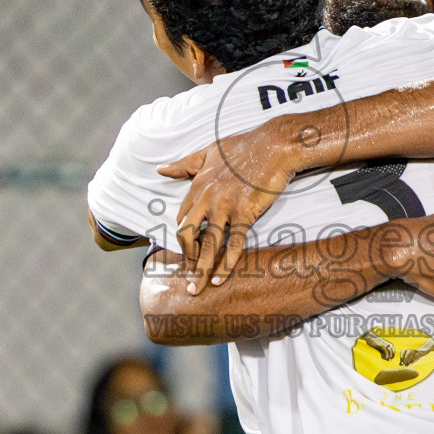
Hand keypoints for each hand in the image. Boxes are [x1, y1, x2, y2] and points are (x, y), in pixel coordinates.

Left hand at [158, 119, 304, 291]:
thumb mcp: (209, 151)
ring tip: (195, 288)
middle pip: (188, 235)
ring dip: (200, 270)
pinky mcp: (245, 213)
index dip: (184, 237)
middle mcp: (207, 198)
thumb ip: (184, 164)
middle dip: (186, 259)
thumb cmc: (244, 146)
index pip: (183, 218)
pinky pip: (233, 244)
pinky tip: (220, 279)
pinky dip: (226, 265)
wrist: (274, 145)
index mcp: (198, 184)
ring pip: (208, 245)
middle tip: (188, 277)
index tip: (188, 251)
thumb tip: (160, 169)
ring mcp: (225, 207)